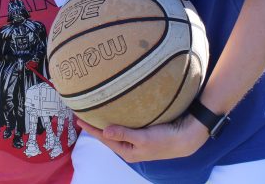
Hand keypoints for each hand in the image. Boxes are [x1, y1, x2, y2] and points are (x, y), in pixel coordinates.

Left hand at [76, 114, 208, 162]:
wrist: (185, 138)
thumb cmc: (165, 139)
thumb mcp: (143, 138)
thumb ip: (124, 134)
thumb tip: (104, 132)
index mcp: (128, 151)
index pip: (104, 138)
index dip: (91, 129)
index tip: (79, 119)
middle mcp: (130, 147)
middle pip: (108, 135)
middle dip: (96, 126)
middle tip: (82, 114)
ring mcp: (136, 141)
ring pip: (116, 131)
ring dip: (106, 123)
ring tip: (94, 114)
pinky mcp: (143, 133)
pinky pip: (125, 127)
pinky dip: (117, 120)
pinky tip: (114, 114)